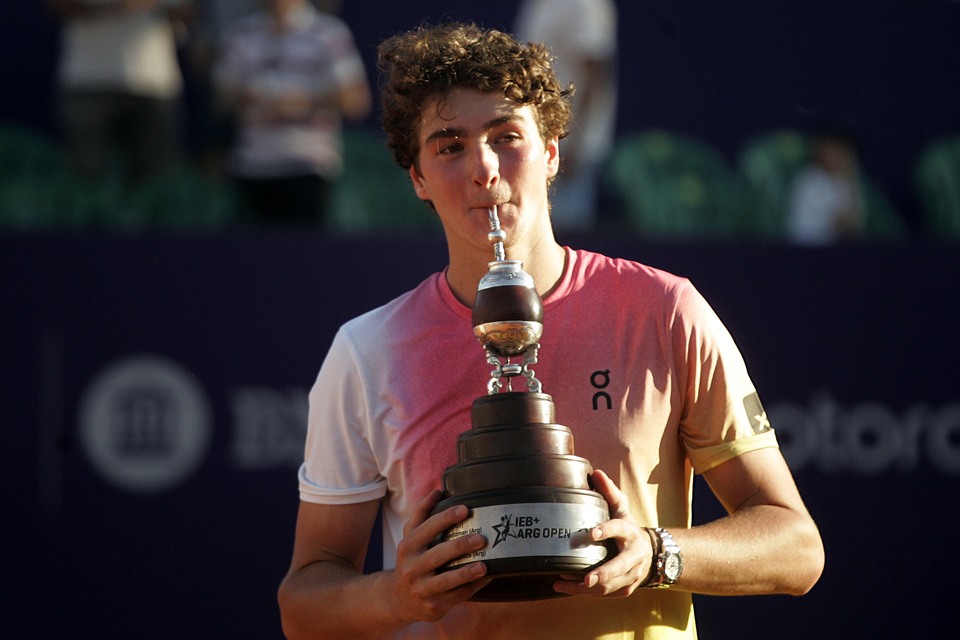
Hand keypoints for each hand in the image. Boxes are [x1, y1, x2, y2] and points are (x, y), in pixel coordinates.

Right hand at [386, 490, 490, 622]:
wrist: (398, 599)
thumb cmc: (411, 561)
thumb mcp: (410, 538)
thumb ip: (421, 514)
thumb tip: (437, 491)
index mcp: (408, 547)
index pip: (426, 528)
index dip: (445, 517)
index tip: (465, 509)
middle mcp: (412, 568)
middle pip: (437, 555)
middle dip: (459, 546)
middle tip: (481, 538)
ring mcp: (422, 589)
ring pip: (446, 581)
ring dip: (466, 572)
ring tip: (484, 565)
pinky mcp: (433, 606)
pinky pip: (456, 597)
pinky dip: (473, 587)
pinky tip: (486, 578)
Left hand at [553, 469, 654, 597]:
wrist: (652, 555)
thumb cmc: (628, 529)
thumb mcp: (621, 509)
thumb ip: (609, 492)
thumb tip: (596, 473)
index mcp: (630, 532)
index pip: (619, 529)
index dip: (606, 530)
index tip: (591, 533)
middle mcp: (634, 555)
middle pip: (619, 567)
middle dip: (603, 574)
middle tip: (586, 579)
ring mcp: (632, 574)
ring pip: (611, 586)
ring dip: (586, 588)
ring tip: (562, 583)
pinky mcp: (627, 588)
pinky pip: (607, 594)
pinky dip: (586, 594)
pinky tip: (568, 588)